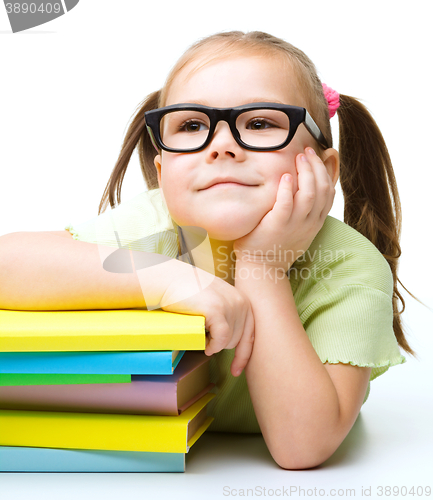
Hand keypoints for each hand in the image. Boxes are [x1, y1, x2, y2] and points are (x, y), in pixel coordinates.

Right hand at [159, 264, 254, 376]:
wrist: (169, 279)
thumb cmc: (188, 293)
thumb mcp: (216, 301)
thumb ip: (229, 315)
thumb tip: (234, 343)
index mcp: (243, 301)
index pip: (250, 335)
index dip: (244, 356)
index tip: (235, 371)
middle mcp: (241, 302)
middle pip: (237, 341)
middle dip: (221, 345)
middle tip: (204, 334)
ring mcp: (230, 306)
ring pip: (228, 342)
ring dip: (213, 343)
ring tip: (200, 331)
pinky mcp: (217, 310)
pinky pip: (220, 340)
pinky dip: (212, 346)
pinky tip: (203, 343)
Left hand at [233, 147, 335, 269]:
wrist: (263, 268)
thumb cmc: (274, 245)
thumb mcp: (296, 229)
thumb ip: (301, 211)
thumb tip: (300, 189)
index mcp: (315, 222)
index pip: (329, 192)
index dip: (325, 171)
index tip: (317, 156)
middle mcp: (309, 223)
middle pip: (322, 189)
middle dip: (316, 166)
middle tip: (307, 151)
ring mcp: (295, 225)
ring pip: (310, 194)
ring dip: (306, 173)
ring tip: (299, 157)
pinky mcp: (278, 226)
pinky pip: (287, 205)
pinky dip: (288, 189)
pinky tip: (286, 176)